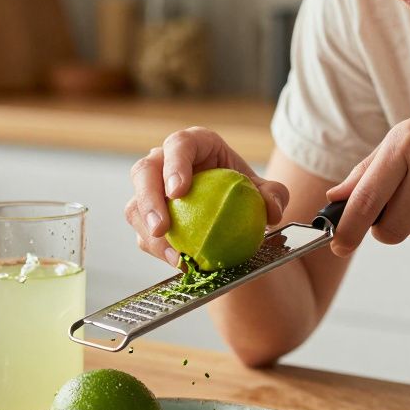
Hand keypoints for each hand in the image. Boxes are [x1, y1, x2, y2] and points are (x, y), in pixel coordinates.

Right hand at [126, 127, 289, 265]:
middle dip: (148, 200)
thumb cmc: (242, 189)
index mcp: (193, 145)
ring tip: (174, 255)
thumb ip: (273, 195)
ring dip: (149, 233)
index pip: (178, 145)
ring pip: (135, 206)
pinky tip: (181, 264)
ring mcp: (151, 191)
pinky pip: (144, 234)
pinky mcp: (147, 218)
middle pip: (143, 172)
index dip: (174, 165)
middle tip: (162, 228)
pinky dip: (160, 251)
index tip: (178, 191)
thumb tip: (273, 210)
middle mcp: (164, 163)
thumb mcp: (263, 190)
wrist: (231, 209)